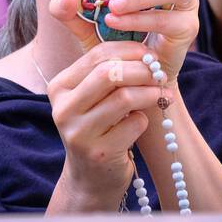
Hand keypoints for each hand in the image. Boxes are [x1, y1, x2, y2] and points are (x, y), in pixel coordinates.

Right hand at [45, 39, 161, 208]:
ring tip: (162, 94)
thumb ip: (107, 69)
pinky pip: (133, 124)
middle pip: (110, 73)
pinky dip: (144, 120)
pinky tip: (142, 123)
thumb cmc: (99, 127)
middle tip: (160, 73)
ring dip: (150, 93)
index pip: (97, 55)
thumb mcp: (93, 97)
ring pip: (124, 97)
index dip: (129, 50)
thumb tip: (144, 43)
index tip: (151, 55)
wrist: (92, 177)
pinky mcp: (99, 153)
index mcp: (59, 87)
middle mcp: (63, 109)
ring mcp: (79, 133)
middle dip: (142, 70)